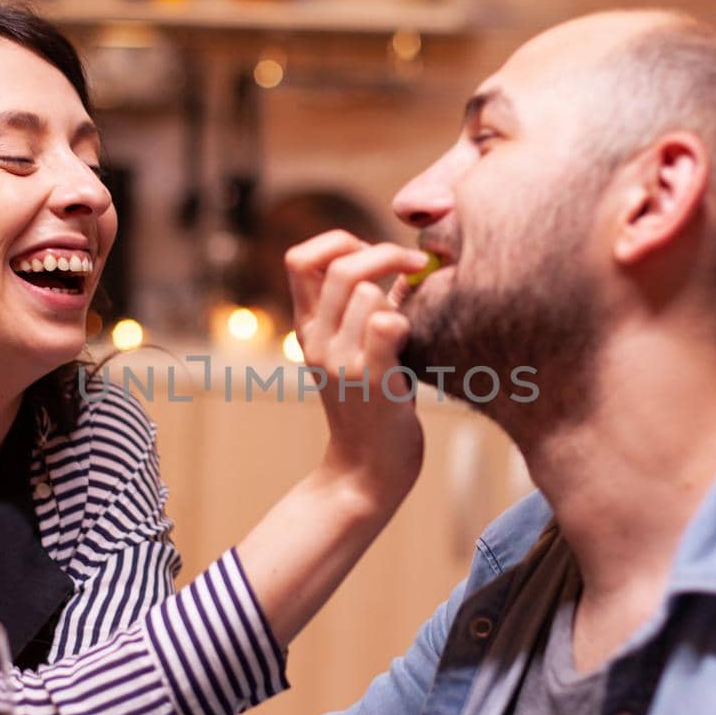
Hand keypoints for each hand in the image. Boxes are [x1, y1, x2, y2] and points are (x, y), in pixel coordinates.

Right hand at [285, 232, 428, 508]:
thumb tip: (401, 263)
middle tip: (416, 268)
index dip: (338, 241)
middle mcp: (317, 341)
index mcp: (308, 329)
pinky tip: (414, 336)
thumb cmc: (372, 407)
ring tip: (413, 321)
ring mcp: (342, 362)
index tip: (372, 253)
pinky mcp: (372, 381)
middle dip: (385, 253)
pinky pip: (384, 326)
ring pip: (368, 294)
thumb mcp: (351, 351)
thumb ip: (361, 309)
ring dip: (398, 297)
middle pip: (341, 266)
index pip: (299, 258)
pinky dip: (403, 320)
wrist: (365, 473)